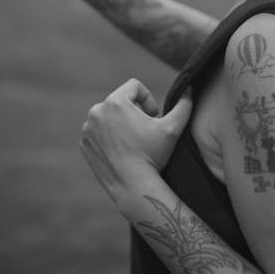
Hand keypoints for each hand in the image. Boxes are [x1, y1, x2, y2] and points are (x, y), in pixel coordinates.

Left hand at [80, 80, 192, 208]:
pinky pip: (99, 131)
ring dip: (121, 123)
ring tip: (134, 142)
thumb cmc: (153, 155)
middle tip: (145, 132)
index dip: (148, 99)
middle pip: (121, 101)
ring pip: (109, 116)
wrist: (132, 187)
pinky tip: (122, 151)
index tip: (153, 118)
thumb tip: (190, 88)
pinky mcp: (84, 144)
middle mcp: (97, 111)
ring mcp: (88, 129)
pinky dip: (109, 137)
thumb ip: (184, 104)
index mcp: (115, 102)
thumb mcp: (173, 128)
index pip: (134, 86)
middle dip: (134, 112)